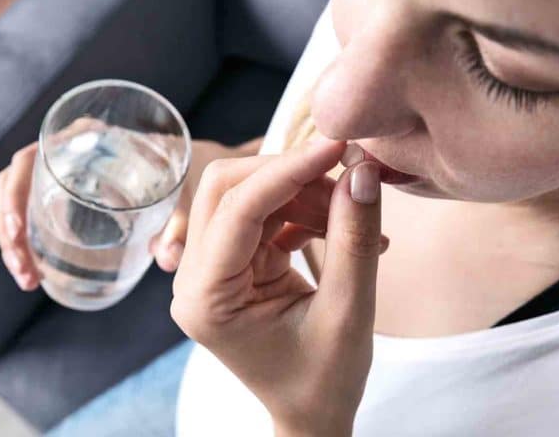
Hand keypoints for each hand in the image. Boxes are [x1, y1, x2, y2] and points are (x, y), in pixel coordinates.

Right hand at [0, 117, 256, 289]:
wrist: (201, 166)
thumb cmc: (193, 172)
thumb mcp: (188, 196)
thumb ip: (180, 227)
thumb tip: (167, 261)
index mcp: (92, 137)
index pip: (35, 154)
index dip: (16, 190)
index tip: (18, 228)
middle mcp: (72, 149)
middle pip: (17, 180)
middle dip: (9, 227)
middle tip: (25, 270)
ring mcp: (66, 171)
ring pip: (20, 198)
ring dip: (14, 240)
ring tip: (28, 278)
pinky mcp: (69, 194)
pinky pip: (33, 211)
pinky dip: (27, 242)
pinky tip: (35, 273)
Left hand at [170, 138, 386, 435]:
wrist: (312, 413)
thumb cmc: (324, 381)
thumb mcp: (348, 312)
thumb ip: (353, 239)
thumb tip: (362, 172)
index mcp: (206, 299)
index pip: (236, 209)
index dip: (288, 170)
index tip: (338, 147)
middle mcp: (195, 279)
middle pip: (229, 190)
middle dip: (292, 176)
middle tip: (349, 176)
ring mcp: (212, 270)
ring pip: (250, 197)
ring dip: (305, 195)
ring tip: (355, 217)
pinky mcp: (235, 265)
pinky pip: (265, 217)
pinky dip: (305, 213)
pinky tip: (342, 227)